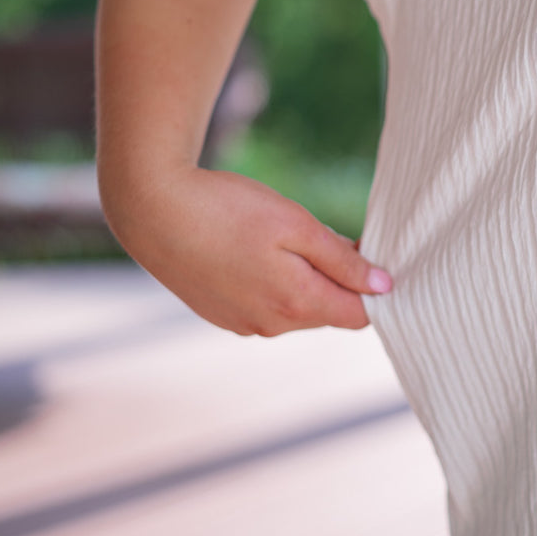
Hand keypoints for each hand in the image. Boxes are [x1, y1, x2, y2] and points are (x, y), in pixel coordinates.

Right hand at [107, 165, 391, 335]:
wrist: (152, 211)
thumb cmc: (227, 209)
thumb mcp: (295, 224)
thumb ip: (342, 260)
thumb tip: (384, 287)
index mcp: (297, 303)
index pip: (360, 316)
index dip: (373, 287)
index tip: (369, 251)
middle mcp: (272, 325)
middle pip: (328, 312)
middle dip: (336, 280)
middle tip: (319, 233)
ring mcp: (244, 325)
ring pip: (296, 309)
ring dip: (302, 281)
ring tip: (277, 238)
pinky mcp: (222, 317)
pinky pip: (266, 307)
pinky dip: (272, 284)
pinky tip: (251, 251)